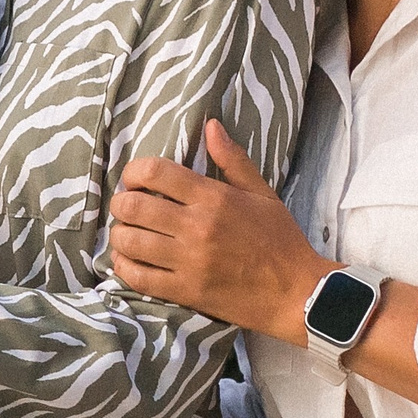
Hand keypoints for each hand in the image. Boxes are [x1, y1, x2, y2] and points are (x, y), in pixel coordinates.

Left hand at [110, 119, 323, 340]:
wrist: (297, 292)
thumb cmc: (281, 240)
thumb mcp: (262, 194)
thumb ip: (233, 160)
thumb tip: (211, 126)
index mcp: (214, 198)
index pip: (155, 172)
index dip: (133, 172)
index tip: (134, 179)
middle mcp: (197, 227)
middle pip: (133, 206)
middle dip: (121, 203)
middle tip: (126, 206)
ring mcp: (189, 261)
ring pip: (129, 242)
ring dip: (120, 234)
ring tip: (126, 233)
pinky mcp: (186, 291)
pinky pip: (138, 277)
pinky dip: (124, 266)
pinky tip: (127, 260)